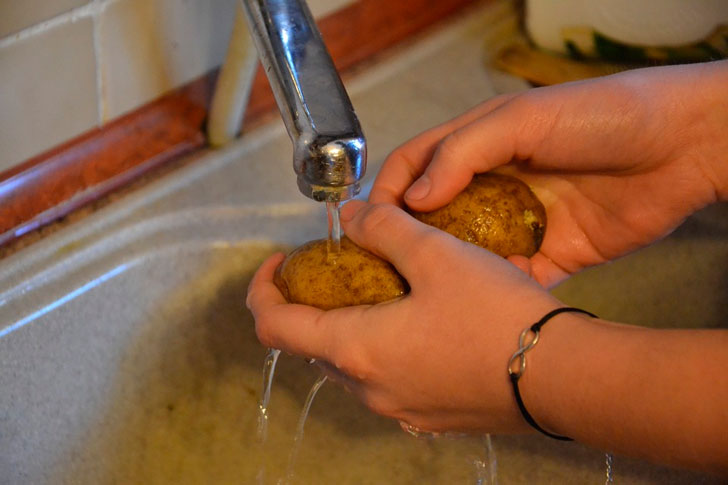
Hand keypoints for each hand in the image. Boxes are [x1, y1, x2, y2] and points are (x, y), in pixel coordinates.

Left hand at [247, 201, 567, 433]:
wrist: (564, 379)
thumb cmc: (496, 316)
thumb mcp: (436, 253)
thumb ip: (384, 227)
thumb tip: (349, 215)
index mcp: (355, 350)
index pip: (274, 325)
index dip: (262, 289)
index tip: (278, 263)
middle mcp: (370, 390)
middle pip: (314, 345)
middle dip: (314, 304)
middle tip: (339, 269)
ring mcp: (401, 410)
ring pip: (353, 363)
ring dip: (352, 325)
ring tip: (384, 288)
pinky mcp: (431, 416)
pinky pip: (389, 379)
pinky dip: (385, 347)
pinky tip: (422, 320)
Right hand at [370, 61, 727, 286]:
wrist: (681, 147)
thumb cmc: (605, 114)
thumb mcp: (522, 118)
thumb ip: (463, 151)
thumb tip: (414, 197)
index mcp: (479, 143)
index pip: (415, 165)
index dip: (388, 192)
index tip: (368, 224)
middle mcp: (493, 183)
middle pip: (435, 215)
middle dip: (409, 240)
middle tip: (387, 268)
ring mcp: (521, 220)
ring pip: (469, 252)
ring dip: (449, 270)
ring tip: (427, 292)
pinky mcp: (552, 253)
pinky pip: (513, 278)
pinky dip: (496, 290)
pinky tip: (483, 301)